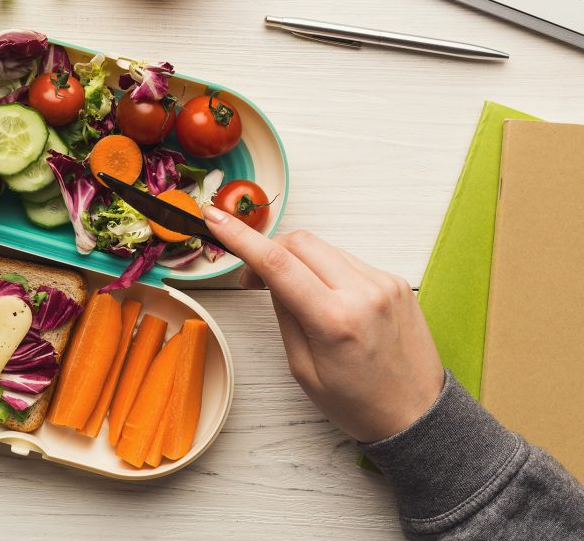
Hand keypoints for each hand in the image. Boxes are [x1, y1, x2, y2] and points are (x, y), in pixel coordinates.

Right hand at [203, 206, 443, 442]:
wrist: (418, 415)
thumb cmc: (358, 403)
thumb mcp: (304, 370)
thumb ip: (285, 315)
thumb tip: (271, 277)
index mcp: (335, 321)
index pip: (278, 263)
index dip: (240, 236)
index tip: (214, 218)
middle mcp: (363, 293)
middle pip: (300, 242)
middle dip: (269, 249)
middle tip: (253, 279)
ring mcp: (384, 284)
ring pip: (324, 248)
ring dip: (299, 261)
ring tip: (295, 294)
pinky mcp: (396, 282)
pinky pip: (348, 260)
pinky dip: (327, 270)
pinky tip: (327, 299)